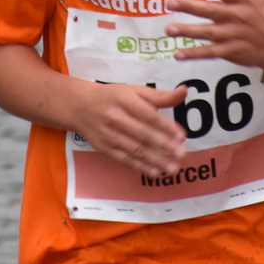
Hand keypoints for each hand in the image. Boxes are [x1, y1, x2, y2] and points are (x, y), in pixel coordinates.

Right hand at [70, 81, 188, 177]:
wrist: (80, 107)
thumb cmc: (113, 97)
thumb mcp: (134, 91)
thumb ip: (160, 95)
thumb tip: (184, 91)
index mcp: (124, 100)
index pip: (148, 114)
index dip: (165, 126)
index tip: (181, 136)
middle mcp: (115, 117)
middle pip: (142, 134)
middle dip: (164, 145)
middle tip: (182, 154)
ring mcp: (108, 135)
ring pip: (135, 149)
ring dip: (156, 160)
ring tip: (173, 168)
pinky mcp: (104, 148)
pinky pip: (125, 159)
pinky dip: (140, 166)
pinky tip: (155, 171)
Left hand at [165, 0, 263, 78]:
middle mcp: (238, 16)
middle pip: (210, 11)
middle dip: (189, 7)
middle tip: (169, 3)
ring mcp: (234, 35)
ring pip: (208, 33)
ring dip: (188, 31)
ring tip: (168, 29)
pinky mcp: (232, 51)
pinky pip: (211, 52)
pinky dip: (194, 54)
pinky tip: (177, 54)